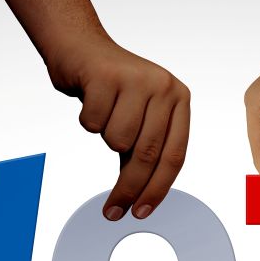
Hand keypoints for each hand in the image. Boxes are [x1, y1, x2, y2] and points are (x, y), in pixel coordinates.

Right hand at [46, 36, 188, 219]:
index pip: (175, 155)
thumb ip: (144, 151)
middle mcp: (163, 87)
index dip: (158, 189)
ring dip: (104, 137)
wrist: (81, 48)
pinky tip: (90, 99)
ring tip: (104, 115)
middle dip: (128, 188)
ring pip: (117, 140)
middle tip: (113, 211)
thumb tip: (140, 198)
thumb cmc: (112, 90)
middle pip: (147, 154)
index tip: (141, 212)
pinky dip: (87, 119)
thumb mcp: (139, 118)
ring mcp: (136, 79)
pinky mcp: (107, 75)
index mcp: (179, 99)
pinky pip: (93, 123)